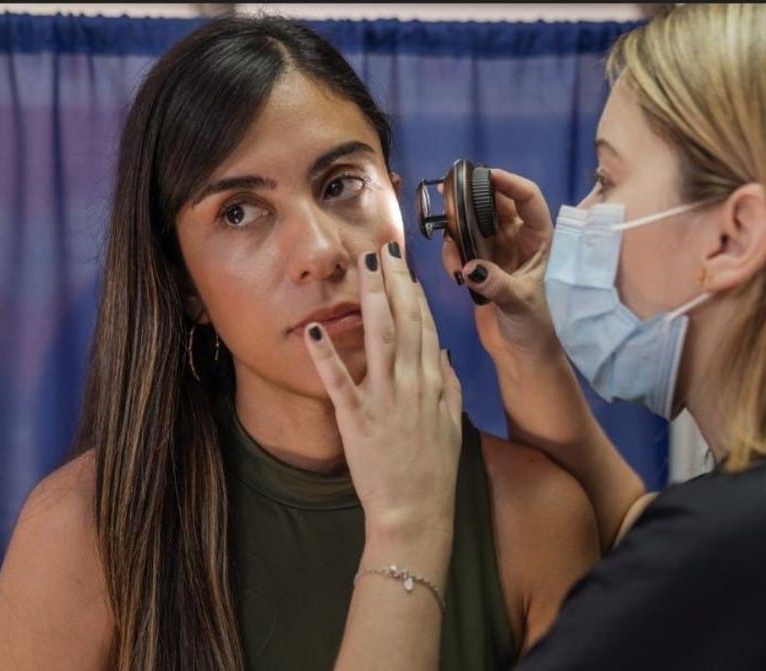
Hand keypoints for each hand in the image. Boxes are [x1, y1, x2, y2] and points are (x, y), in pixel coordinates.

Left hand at [305, 242, 463, 538]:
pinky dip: (327, 357)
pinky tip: (313, 330)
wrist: (417, 514)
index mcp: (432, 384)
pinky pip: (340, 384)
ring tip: (365, 268)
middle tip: (387, 246)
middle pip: (406, 323)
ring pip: (380, 340)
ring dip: (372, 302)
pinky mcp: (358, 421)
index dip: (415, 292)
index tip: (406, 264)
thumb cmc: (433, 472)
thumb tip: (441, 352)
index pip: (425, 327)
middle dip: (396, 282)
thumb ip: (448, 385)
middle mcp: (411, 385)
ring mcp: (385, 401)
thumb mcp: (451, 424)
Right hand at [441, 168, 561, 363]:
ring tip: (448, 241)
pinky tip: (454, 271)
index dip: (509, 182)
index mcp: (542, 241)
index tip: (484, 174)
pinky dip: (453, 253)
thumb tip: (471, 267)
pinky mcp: (481, 268)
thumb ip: (496, 284)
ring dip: (458, 228)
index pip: (528, 199)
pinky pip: (463, 248)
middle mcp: (520, 241)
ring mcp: (499, 253)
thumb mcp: (521, 303)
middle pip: (496, 205)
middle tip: (447, 191)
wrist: (523, 356)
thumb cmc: (537, 329)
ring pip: (475, 224)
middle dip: (473, 198)